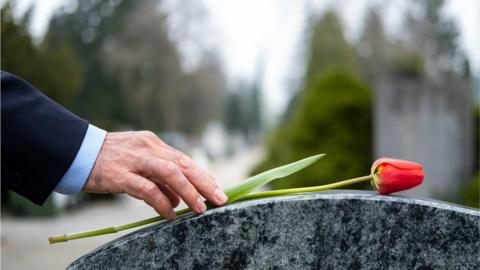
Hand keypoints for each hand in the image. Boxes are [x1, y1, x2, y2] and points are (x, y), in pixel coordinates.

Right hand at [83, 131, 227, 219]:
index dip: (202, 175)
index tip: (217, 189)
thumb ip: (158, 178)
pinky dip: (162, 202)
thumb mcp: (137, 161)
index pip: (184, 159)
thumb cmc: (108, 159)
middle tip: (219, 198)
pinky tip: (170, 214)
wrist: (75, 152)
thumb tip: (179, 199)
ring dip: (189, 191)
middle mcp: (148, 148)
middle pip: (183, 164)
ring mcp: (134, 160)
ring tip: (200, 208)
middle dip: (204, 182)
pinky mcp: (120, 174)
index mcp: (153, 143)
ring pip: (170, 173)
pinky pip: (148, 189)